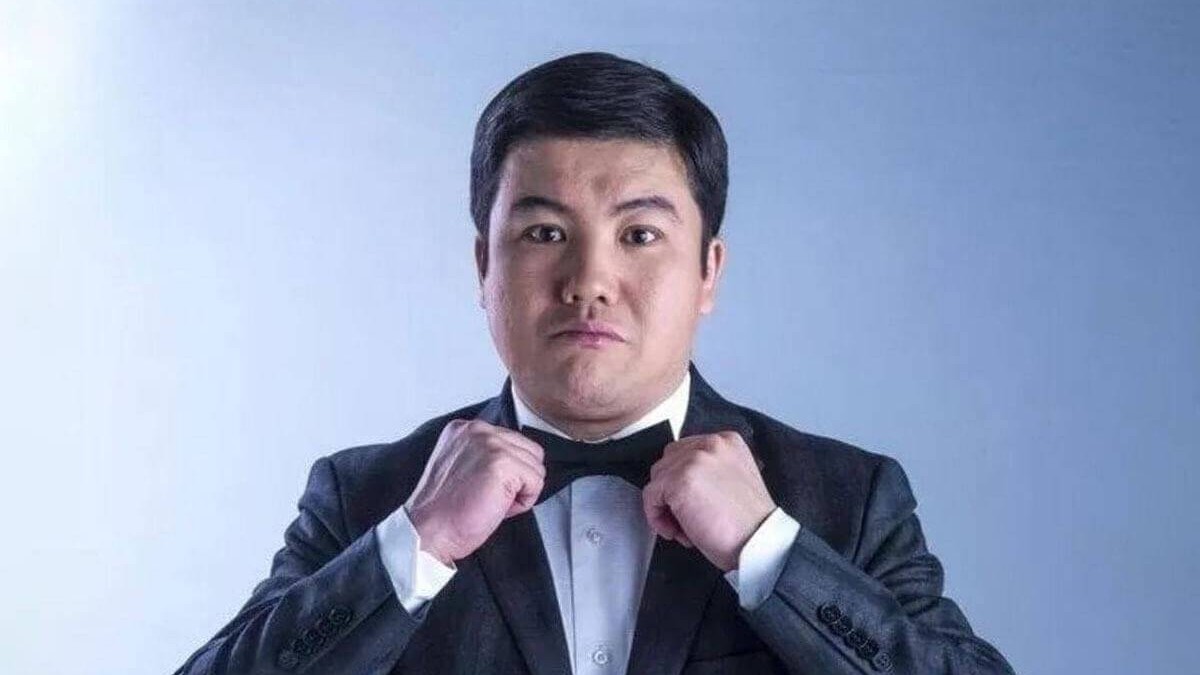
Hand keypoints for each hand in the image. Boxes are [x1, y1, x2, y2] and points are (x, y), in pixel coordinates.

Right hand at [404, 419, 545, 564]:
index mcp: (465, 428)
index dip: (507, 472)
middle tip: (488, 496)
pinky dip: (523, 502)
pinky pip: (536, 482)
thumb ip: (485, 454)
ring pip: (535, 466)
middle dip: (517, 479)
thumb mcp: (462, 466)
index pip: (513, 441)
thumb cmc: (444, 511)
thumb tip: (518, 460)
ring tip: (491, 501)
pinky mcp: (502, 463)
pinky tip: (497, 506)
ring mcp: (490, 444)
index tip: (482, 486)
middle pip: (530, 451)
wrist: (429, 532)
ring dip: (520, 491)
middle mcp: (477, 430)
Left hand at [643, 431, 775, 571]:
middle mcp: (711, 444)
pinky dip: (656, 517)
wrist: (758, 543)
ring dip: (665, 506)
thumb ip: (710, 470)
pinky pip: (651, 495)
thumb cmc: (748, 524)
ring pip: (658, 478)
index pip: (686, 451)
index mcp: (728, 441)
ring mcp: (694, 460)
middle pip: (669, 461)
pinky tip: (676, 531)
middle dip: (671, 491)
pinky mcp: (679, 480)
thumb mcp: (734, 481)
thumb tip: (679, 477)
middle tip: (685, 518)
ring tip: (685, 528)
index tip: (688, 502)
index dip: (682, 480)